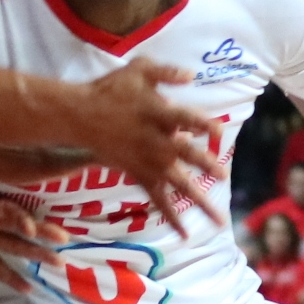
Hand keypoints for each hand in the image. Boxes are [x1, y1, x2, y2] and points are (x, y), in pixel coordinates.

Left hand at [0, 185, 60, 291]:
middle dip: (40, 234)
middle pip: (18, 226)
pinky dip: (10, 277)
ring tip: (58, 263)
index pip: (6, 209)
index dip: (19, 217)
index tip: (29, 228)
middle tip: (64, 242)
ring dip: (34, 253)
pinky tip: (28, 288)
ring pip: (13, 246)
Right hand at [61, 62, 217, 234]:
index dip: (201, 125)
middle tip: (223, 175)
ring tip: (219, 220)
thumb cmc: (110, 91)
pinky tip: (185, 232)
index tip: (219, 131)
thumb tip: (191, 75)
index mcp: (157, 114)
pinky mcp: (140, 175)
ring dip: (200, 201)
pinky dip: (171, 215)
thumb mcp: (138, 70)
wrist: (81, 116)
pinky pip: (158, 198)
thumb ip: (165, 71)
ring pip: (178, 184)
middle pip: (184, 155)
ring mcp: (148, 161)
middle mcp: (156, 141)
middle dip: (204, 165)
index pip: (184, 119)